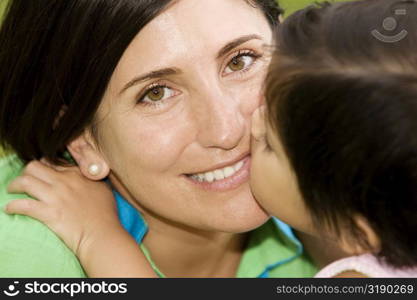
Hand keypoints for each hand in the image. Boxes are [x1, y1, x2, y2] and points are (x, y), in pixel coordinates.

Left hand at [4, 160, 121, 257]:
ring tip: (12, 191)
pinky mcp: (48, 213)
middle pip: (34, 166)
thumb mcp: (103, 189)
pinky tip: (10, 209)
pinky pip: (23, 205)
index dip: (43, 166)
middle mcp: (64, 181)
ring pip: (25, 181)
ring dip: (14, 185)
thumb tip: (84, 177)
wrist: (102, 234)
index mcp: (77, 174)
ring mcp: (55, 196)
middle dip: (26, 172)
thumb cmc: (106, 214)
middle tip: (24, 181)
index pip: (52, 161)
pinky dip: (13, 206)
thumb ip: (91, 180)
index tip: (41, 173)